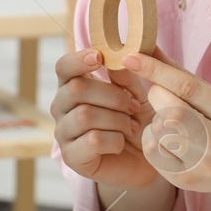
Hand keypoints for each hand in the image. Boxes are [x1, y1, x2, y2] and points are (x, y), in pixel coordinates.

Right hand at [51, 44, 176, 189]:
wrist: (148, 159)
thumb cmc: (139, 120)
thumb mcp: (137, 92)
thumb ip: (126, 73)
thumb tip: (121, 51)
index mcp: (73, 85)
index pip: (63, 67)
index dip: (79, 60)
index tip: (99, 57)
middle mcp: (62, 107)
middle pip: (76, 89)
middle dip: (112, 95)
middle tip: (132, 106)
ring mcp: (63, 133)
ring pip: (85, 115)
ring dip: (117, 120)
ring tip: (132, 127)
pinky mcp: (72, 157)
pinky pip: (93, 140)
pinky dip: (115, 140)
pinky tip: (121, 143)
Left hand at [121, 51, 210, 194]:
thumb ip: (182, 75)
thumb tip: (149, 47)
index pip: (188, 88)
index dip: (156, 70)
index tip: (131, 57)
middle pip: (171, 111)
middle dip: (156, 97)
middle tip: (161, 95)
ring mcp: (205, 166)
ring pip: (158, 132)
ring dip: (155, 120)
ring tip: (169, 122)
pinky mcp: (187, 181)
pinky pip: (152, 152)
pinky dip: (152, 139)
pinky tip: (167, 140)